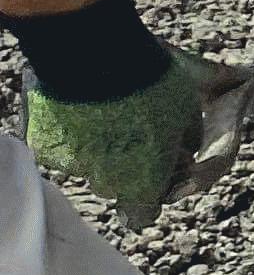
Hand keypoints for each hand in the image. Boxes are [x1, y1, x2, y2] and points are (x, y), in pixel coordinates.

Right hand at [25, 53, 219, 225]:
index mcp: (143, 183)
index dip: (149, 198)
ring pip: (87, 165)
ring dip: (97, 149)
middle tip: (133, 131)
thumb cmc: (153, 85)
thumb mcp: (186, 112)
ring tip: (109, 110)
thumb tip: (185, 153)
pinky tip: (82, 107)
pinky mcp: (46, 147)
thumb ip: (185, 141)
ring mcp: (73, 165)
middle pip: (116, 186)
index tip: (154, 177)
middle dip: (125, 167)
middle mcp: (106, 182)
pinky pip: (61, 146)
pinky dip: (71, 133)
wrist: (100, 59)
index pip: (142, 214)